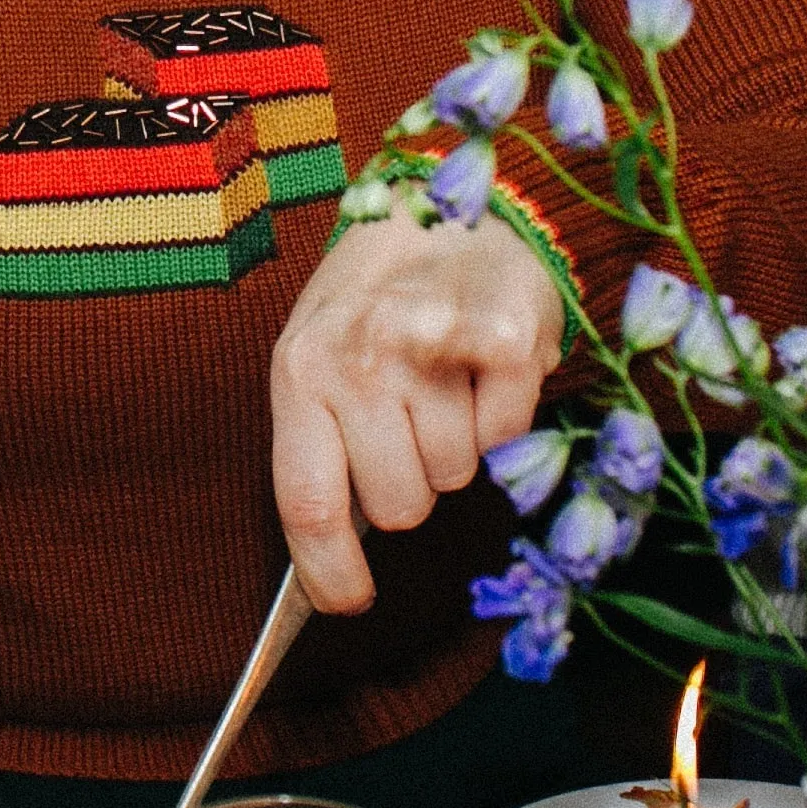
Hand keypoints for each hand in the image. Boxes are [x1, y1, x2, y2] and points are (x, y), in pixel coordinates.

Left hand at [271, 204, 564, 609]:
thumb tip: (331, 568)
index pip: (308, 502)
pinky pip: (507, 437)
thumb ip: (322, 448)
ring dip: (459, 444)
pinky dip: (504, 416)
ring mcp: (429, 345)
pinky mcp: (500, 336)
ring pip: (457, 475)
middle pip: (398, 506)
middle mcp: (357, 358)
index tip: (349, 603)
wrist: (444, 204)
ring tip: (446, 381)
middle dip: (412, 487)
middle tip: (415, 428)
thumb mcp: (321, 360)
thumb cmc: (377, 303)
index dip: (330, 572)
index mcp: (299, 372)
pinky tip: (483, 367)